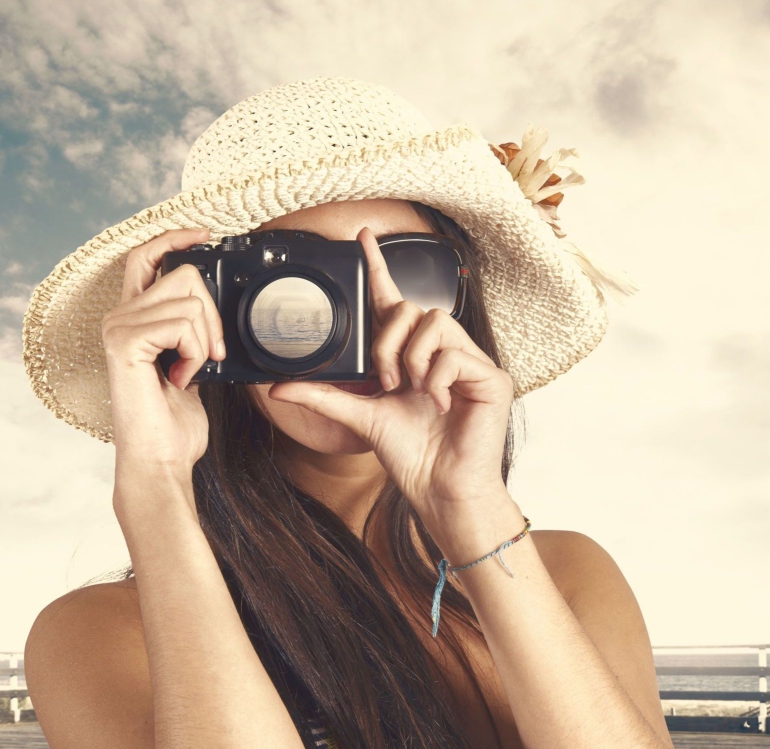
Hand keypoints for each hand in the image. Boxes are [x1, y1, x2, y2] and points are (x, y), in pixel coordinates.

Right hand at [101, 229, 224, 480]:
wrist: (161, 461)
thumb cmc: (174, 424)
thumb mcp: (191, 366)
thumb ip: (193, 331)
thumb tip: (214, 306)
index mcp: (133, 318)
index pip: (146, 257)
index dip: (174, 238)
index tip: (205, 235)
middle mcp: (118, 317)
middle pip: (183, 274)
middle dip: (213, 315)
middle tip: (209, 355)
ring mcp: (117, 327)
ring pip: (189, 301)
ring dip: (205, 342)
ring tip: (188, 374)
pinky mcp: (124, 342)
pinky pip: (182, 323)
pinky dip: (195, 353)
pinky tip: (180, 379)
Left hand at [268, 227, 517, 552]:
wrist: (441, 489)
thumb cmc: (411, 456)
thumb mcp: (359, 418)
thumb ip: (323, 397)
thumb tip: (278, 387)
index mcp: (410, 356)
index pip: (392, 302)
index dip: (378, 268)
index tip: (362, 237)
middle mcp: (440, 353)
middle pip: (410, 308)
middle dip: (388, 342)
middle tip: (387, 381)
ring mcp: (468, 363)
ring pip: (433, 322)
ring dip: (412, 358)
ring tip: (413, 391)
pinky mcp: (490, 377)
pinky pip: (455, 352)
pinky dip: (437, 378)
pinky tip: (439, 403)